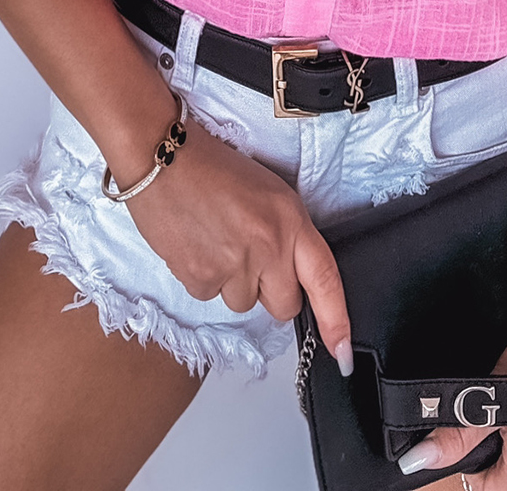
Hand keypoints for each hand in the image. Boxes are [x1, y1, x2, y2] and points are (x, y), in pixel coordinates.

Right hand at [126, 114, 353, 375]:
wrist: (163, 155)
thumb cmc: (213, 167)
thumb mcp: (266, 191)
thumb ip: (285, 234)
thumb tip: (288, 273)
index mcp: (290, 219)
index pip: (325, 278)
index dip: (337, 320)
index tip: (343, 350)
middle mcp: (268, 245)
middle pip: (284, 305)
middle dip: (272, 292)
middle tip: (251, 258)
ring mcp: (234, 265)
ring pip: (243, 303)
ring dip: (233, 282)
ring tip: (216, 239)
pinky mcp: (200, 277)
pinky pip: (209, 295)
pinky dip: (203, 277)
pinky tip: (196, 243)